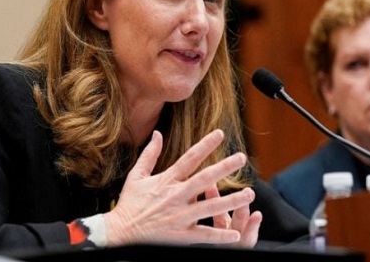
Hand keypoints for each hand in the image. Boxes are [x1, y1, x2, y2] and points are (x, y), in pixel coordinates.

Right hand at [103, 129, 258, 245]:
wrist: (120, 233)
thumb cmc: (129, 204)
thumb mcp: (137, 176)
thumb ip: (150, 154)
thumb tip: (157, 133)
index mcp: (167, 180)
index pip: (190, 158)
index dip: (206, 144)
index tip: (220, 133)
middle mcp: (176, 196)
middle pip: (205, 179)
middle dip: (224, 167)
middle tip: (241, 158)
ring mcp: (180, 216)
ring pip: (210, 206)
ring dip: (231, 200)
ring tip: (249, 194)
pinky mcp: (181, 235)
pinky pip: (204, 234)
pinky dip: (220, 235)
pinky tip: (235, 234)